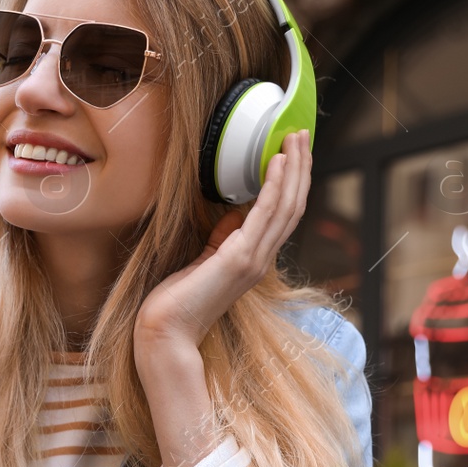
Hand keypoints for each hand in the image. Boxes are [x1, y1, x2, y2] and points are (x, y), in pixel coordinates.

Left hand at [135, 129, 310, 352]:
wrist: (166, 333)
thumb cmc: (177, 301)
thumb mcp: (204, 262)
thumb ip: (222, 240)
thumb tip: (233, 217)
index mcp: (254, 259)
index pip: (284, 215)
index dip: (293, 182)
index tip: (293, 152)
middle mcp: (260, 259)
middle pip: (293, 206)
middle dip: (300, 168)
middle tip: (302, 133)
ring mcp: (253, 260)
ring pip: (286, 207)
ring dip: (293, 169)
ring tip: (294, 138)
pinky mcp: (239, 259)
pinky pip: (265, 216)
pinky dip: (273, 187)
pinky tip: (276, 163)